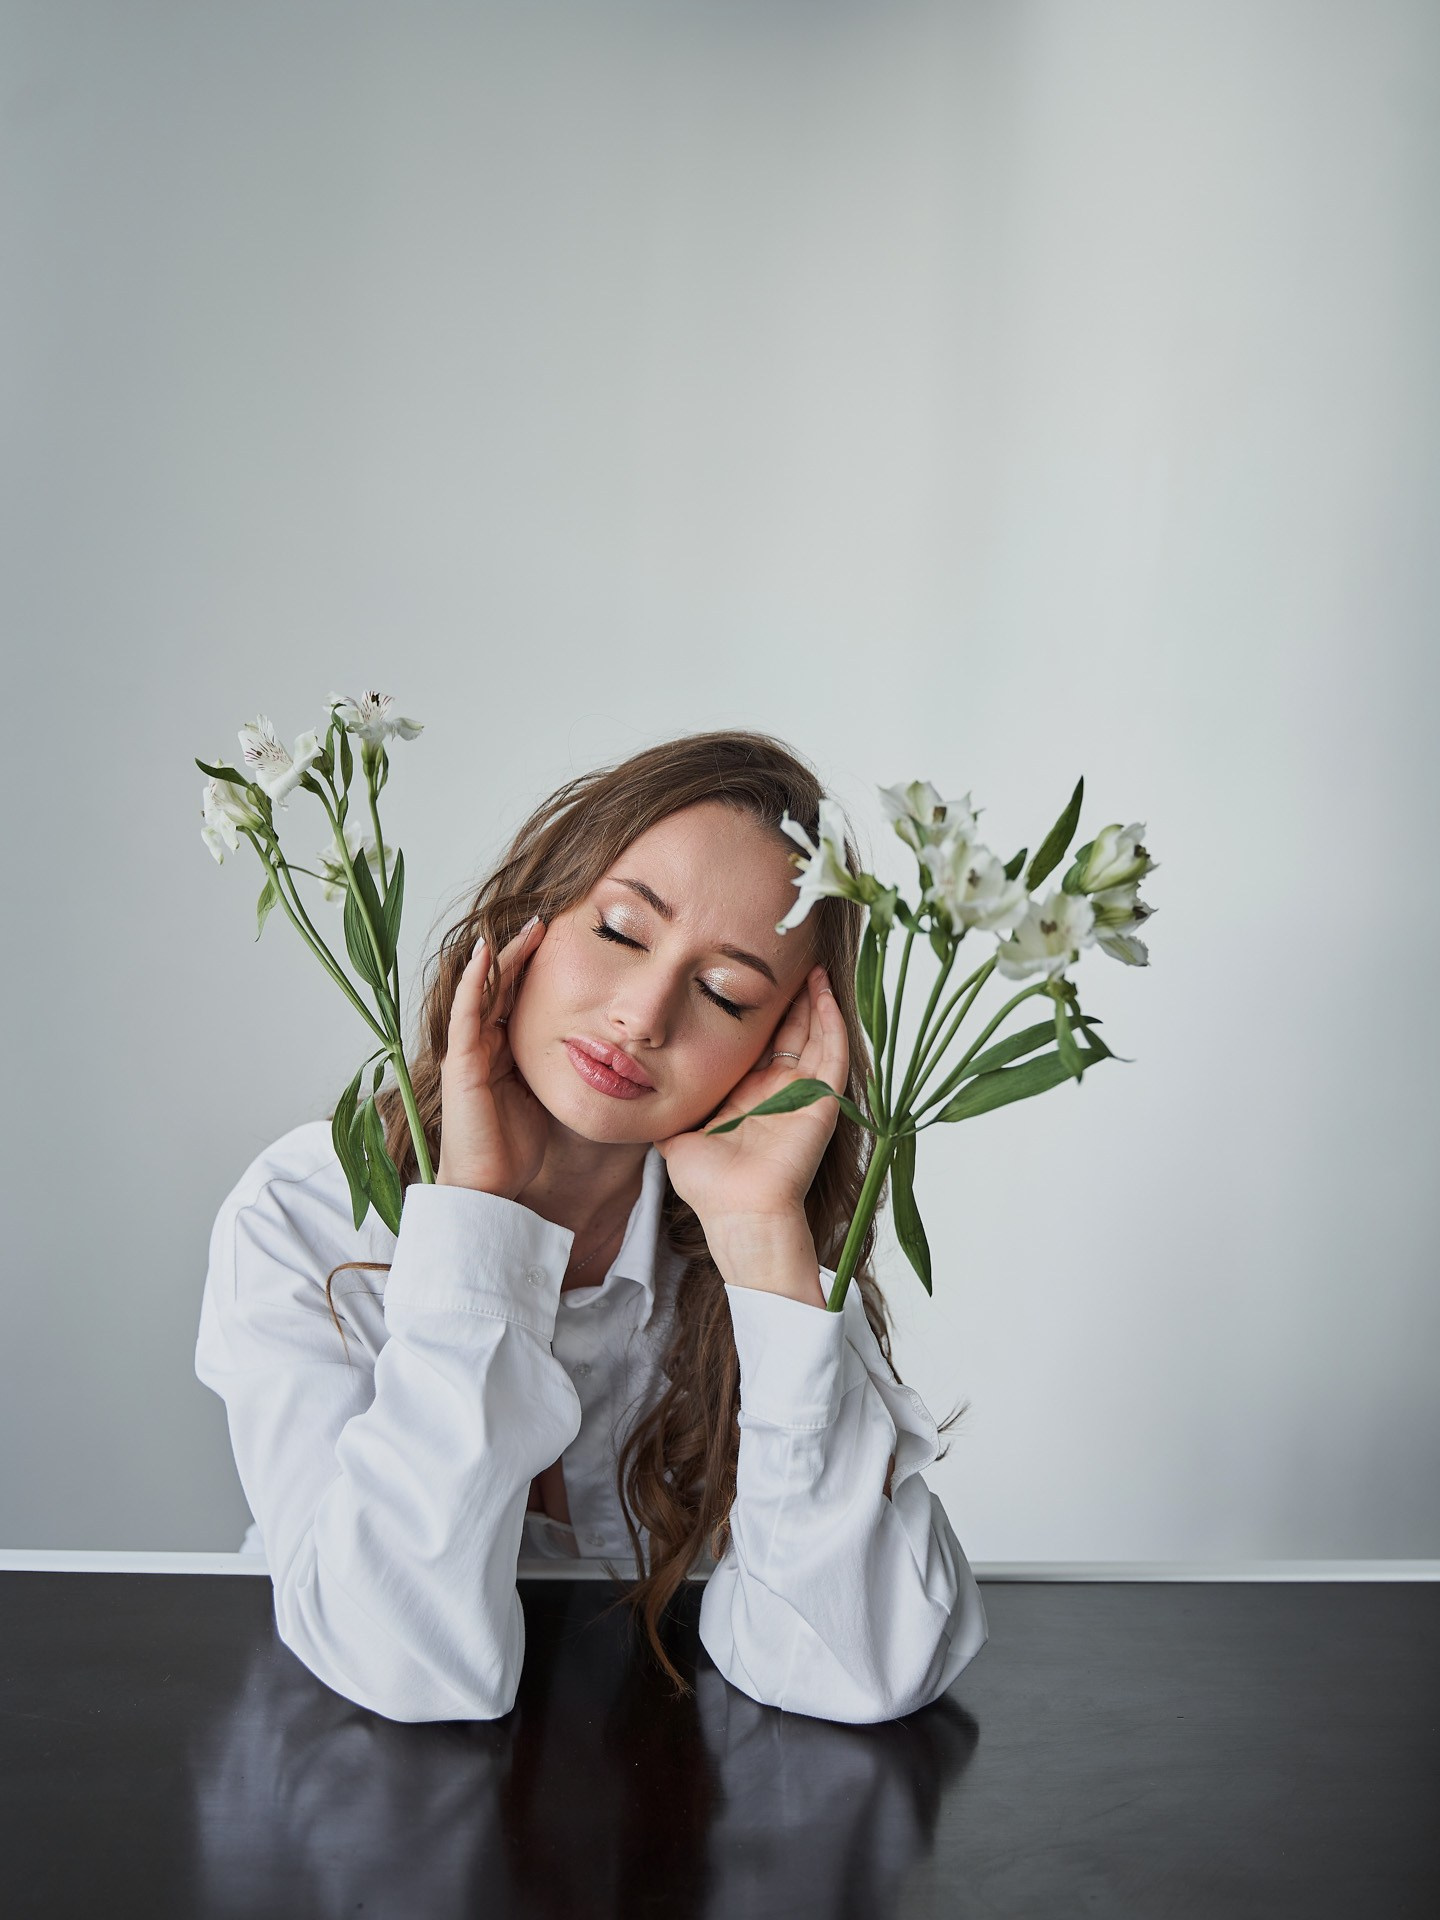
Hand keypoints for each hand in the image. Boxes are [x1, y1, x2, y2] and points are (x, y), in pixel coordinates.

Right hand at [435, 915, 549, 1197]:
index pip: (517, 998)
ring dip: (503, 956)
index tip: (560, 940)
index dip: (534, 968)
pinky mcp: (460, 1063)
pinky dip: (474, 981)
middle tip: (545, 921)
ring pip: (483, 991)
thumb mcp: (549, 1095)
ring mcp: (468, 1051)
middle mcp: (482, 1045)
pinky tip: (486, 954)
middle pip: (500, 986)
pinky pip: (466, 1013)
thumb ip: (561, 1068)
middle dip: (522, 953)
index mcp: (503, 1052)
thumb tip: (602, 1049)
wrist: (492, 1188)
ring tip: (526, 928)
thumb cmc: (517, 1150)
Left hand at [654, 965, 847, 1230]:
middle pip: (792, 1031)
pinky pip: (833, 1053)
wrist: (737, 1212)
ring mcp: (805, 1095)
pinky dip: (832, 1021)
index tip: (752, 976)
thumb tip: (633, 1086)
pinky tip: (824, 992)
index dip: (759, 1011)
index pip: (760, 1042)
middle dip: (791, 997)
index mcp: (750, 1095)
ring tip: (814, 966)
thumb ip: (666, 1109)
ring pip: (817, 1035)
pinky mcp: (822, 1101)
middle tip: (788, 959)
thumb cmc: (709, 1184)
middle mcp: (780, 1091)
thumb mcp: (679, 1135)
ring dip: (817, 1001)